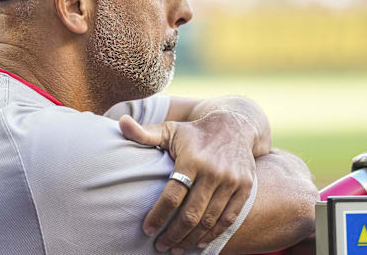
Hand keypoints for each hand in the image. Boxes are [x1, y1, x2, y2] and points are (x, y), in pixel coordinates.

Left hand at [120, 111, 255, 253]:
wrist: (235, 125)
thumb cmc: (194, 133)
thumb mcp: (170, 129)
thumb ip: (144, 132)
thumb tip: (121, 123)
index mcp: (192, 159)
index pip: (172, 195)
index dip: (158, 216)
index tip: (146, 230)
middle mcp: (214, 171)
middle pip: (190, 214)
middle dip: (173, 235)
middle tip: (159, 246)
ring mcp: (232, 181)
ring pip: (209, 220)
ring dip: (190, 239)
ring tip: (176, 248)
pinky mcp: (245, 188)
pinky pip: (228, 219)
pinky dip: (213, 234)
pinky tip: (199, 242)